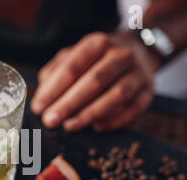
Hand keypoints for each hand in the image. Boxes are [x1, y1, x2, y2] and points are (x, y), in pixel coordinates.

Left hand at [31, 31, 160, 130]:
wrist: (137, 51)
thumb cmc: (95, 60)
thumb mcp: (73, 56)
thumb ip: (55, 73)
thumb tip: (42, 96)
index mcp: (97, 43)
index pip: (72, 67)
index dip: (53, 89)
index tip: (38, 107)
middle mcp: (120, 54)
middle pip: (93, 81)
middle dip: (68, 104)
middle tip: (50, 121)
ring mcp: (138, 73)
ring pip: (116, 95)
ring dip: (90, 113)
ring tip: (69, 126)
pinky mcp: (148, 91)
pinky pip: (134, 108)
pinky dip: (115, 120)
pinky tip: (97, 127)